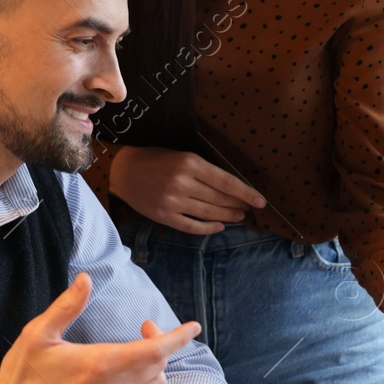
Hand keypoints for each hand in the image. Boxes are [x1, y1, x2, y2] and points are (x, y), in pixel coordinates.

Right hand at [0, 273, 201, 383]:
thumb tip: (86, 280)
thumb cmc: (22, 374)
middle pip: (159, 368)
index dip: (179, 337)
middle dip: (159, 350)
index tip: (193, 327)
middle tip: (146, 335)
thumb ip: (67, 305)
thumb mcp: (39, 333)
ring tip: (136, 359)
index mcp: (101, 363)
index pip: (155, 349)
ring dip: (152, 373)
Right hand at [109, 145, 266, 234]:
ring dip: (228, 216)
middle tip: (248, 209)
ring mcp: (173, 202)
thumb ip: (203, 170)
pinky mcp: (164, 216)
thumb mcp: (181, 155)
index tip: (260, 201)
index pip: (226, 182)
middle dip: (238, 205)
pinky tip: (219, 227)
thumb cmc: (155, 159)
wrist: (122, 171)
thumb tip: (230, 186)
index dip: (246, 193)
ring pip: (209, 214)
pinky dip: (208, 229)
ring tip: (239, 217)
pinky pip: (192, 226)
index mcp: (189, 163)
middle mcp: (182, 183)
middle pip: (220, 199)